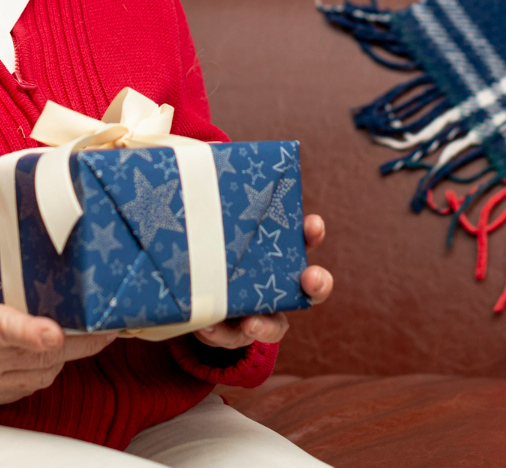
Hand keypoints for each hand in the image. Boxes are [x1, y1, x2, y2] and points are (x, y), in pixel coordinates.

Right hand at [0, 181, 115, 406]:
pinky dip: (47, 368)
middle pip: (40, 356)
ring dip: (66, 355)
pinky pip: (31, 385)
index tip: (56, 331)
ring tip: (91, 331)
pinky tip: (56, 349)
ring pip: (43, 373)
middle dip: (79, 341)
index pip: (5, 330)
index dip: (35, 334)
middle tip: (110, 321)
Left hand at [192, 213, 332, 349]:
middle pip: (310, 291)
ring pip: (273, 327)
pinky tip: (207, 324)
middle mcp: (276, 288)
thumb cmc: (206, 249)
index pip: (303, 241)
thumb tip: (209, 168)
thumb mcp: (214, 228)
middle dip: (318, 284)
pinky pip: (228, 337)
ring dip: (264, 325)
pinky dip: (219, 333)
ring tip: (250, 322)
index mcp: (277, 256)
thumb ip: (219, 207)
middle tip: (311, 278)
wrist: (187, 292)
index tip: (313, 224)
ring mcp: (258, 314)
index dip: (311, 233)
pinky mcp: (231, 332)